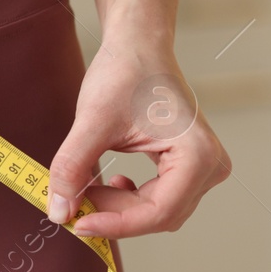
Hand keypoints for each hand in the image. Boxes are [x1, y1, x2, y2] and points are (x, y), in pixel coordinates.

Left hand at [46, 27, 231, 238]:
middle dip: (114, 215)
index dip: (115, 224)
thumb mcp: (92, 122)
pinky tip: (110, 183)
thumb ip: (73, 167)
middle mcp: (211, 166)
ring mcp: (204, 167)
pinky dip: (130, 197)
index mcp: (198, 155)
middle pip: (159, 214)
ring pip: (159, 210)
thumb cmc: (123, 74)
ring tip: (86, 190)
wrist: (138, 47)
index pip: (158, 212)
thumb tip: (59, 211)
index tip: (77, 224)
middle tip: (72, 206)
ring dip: (120, 207)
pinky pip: (161, 197)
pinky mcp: (190, 165)